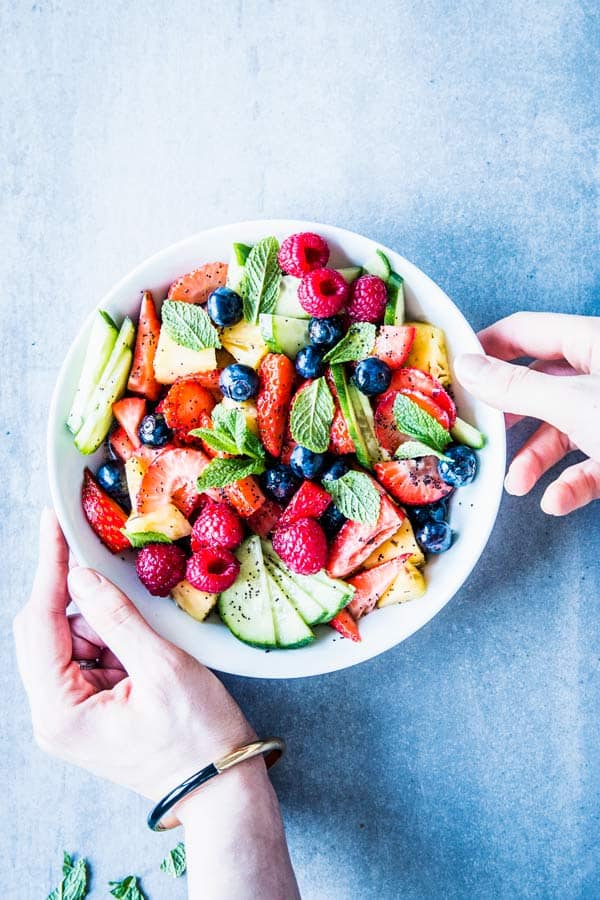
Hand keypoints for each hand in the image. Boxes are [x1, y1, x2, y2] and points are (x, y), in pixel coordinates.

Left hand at [15, 509, 299, 897]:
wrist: (219, 785)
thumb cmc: (198, 736)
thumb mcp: (162, 667)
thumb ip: (116, 617)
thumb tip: (81, 575)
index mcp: (60, 712)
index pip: (40, 623)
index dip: (49, 567)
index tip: (53, 524)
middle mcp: (52, 717)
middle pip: (47, 632)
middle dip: (81, 601)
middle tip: (105, 567)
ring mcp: (69, 716)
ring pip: (68, 641)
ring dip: (100, 625)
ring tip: (144, 643)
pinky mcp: (88, 711)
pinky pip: (86, 658)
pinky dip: (110, 641)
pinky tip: (138, 648)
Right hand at [455, 312, 599, 514]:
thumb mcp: (573, 405)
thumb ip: (516, 387)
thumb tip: (467, 365)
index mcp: (593, 343)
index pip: (526, 331)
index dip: (486, 348)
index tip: (453, 374)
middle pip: (540, 386)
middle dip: (510, 417)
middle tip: (479, 435)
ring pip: (563, 429)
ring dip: (536, 459)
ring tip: (518, 485)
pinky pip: (592, 462)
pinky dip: (571, 483)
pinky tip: (556, 500)